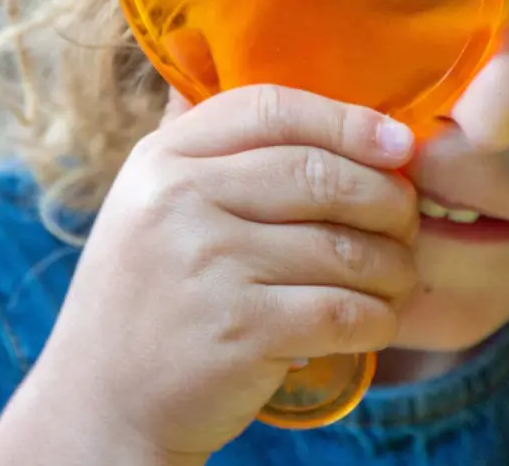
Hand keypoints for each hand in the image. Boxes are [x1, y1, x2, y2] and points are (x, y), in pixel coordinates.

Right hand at [28, 86, 419, 460]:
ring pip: (342, 247)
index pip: (273, 108)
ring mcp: (206, 265)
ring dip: (392, 264)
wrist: (101, 403)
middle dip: (386, 198)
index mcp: (165, 157)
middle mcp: (178, 200)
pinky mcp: (236, 331)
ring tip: (398, 274)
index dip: (348, 121)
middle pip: (320, 175)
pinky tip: (377, 319)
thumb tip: (320, 104)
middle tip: (407, 220)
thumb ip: (220, 146)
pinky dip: (376, 316)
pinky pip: (339, 309)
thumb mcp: (158, 200)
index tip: (399, 143)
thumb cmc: (155, 289)